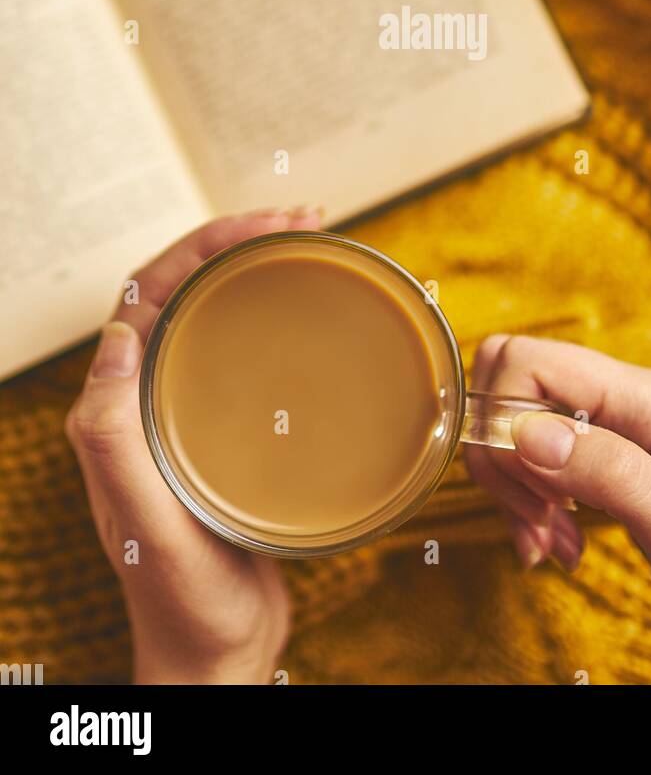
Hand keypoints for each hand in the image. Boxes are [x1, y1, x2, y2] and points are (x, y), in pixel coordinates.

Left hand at [65, 208, 320, 684]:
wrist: (219, 654)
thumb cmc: (183, 600)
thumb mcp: (147, 526)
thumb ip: (114, 437)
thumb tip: (115, 335)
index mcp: (115, 408)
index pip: (147, 294)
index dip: (201, 244)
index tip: (266, 223)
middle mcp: (144, 398)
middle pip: (183, 288)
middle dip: (237, 239)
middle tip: (305, 217)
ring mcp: (185, 410)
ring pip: (213, 311)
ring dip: (256, 266)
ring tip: (312, 240)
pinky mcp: (222, 427)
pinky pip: (241, 348)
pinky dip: (273, 312)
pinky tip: (314, 310)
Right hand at [465, 335, 650, 683]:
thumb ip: (610, 474)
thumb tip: (525, 431)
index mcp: (650, 400)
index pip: (532, 361)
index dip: (502, 418)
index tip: (525, 489)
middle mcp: (629, 403)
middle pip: (515, 389)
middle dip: (503, 457)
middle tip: (534, 521)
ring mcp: (619, 433)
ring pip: (521, 428)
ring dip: (517, 490)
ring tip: (551, 546)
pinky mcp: (611, 467)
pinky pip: (541, 464)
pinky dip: (532, 506)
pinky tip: (558, 547)